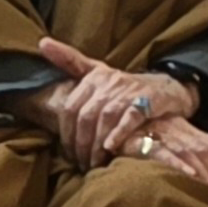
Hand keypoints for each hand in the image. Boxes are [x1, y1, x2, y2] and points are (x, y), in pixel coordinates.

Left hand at [36, 39, 194, 166]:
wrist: (166, 88)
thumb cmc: (124, 87)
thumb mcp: (97, 71)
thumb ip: (70, 60)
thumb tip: (41, 43)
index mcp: (94, 76)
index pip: (70, 108)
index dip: (66, 134)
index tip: (69, 154)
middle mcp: (110, 81)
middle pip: (86, 116)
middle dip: (81, 144)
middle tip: (82, 163)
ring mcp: (129, 90)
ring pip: (105, 118)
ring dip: (97, 144)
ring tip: (94, 163)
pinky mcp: (148, 101)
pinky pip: (130, 118)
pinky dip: (119, 133)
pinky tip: (111, 148)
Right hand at [124, 114, 207, 199]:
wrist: (127, 120)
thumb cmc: (159, 132)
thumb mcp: (188, 135)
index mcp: (195, 134)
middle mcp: (183, 135)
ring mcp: (166, 138)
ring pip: (192, 156)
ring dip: (207, 177)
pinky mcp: (147, 144)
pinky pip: (165, 154)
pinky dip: (179, 164)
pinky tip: (190, 176)